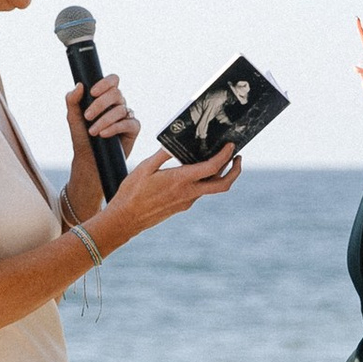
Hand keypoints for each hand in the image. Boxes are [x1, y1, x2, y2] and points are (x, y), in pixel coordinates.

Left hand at [65, 77, 141, 161]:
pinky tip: (104, 134)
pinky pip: (128, 123)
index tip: (92, 93)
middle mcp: (118, 104)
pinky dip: (115, 128)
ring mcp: (127, 115)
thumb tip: (79, 85)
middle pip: (116, 93)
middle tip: (87, 116)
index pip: (112, 80)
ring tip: (92, 132)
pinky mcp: (133, 128)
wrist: (88, 158)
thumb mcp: (73, 117)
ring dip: (104, 120)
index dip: (105, 83)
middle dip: (100, 104)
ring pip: (121, 109)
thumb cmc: (81, 136)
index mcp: (105, 96)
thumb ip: (72, 100)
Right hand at [88, 140, 238, 251]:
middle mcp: (188, 193)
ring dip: (220, 175)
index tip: (231, 145)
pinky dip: (205, 180)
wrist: (125, 220)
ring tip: (219, 159)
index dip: (225, 155)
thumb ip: (162, 154)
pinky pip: (200, 192)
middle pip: (223, 185)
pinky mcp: (182, 206)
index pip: (212, 167)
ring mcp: (186, 202)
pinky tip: (197, 170)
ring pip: (212, 188)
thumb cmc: (132, 192)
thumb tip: (174, 141)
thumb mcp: (145, 167)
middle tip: (237, 156)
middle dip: (235, 170)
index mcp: (180, 180)